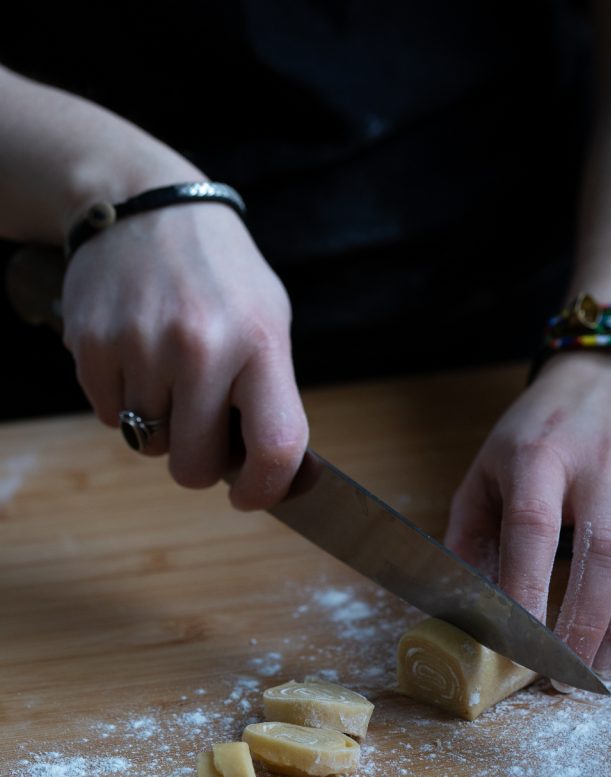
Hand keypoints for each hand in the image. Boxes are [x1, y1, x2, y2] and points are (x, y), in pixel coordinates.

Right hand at [61, 203, 307, 509]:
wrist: (144, 203)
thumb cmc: (220, 275)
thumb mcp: (268, 319)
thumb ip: (270, 393)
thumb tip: (269, 472)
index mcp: (260, 342)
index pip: (275, 444)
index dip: (266, 489)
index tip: (250, 496)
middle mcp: (201, 346)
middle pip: (195, 466)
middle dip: (199, 462)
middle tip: (201, 429)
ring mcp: (140, 345)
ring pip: (146, 444)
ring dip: (158, 424)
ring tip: (168, 370)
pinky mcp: (91, 344)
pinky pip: (107, 417)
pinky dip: (122, 401)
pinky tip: (136, 355)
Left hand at [444, 352, 610, 673]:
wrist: (605, 378)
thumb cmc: (535, 434)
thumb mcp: (486, 469)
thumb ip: (469, 535)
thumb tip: (456, 608)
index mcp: (539, 454)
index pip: (534, 526)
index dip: (527, 588)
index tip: (518, 644)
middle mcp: (600, 462)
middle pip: (605, 549)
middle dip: (586, 621)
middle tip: (565, 673)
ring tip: (603, 663)